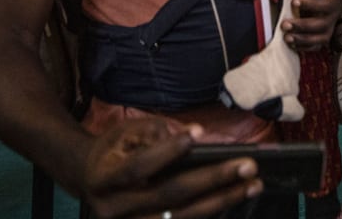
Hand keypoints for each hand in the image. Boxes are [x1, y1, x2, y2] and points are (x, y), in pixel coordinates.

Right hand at [78, 118, 261, 218]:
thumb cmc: (114, 150)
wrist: (89, 179)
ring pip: (180, 217)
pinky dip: (209, 213)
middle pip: (169, 196)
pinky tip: (233, 199)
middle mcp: (113, 209)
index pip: (137, 167)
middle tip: (248, 165)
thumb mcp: (127, 131)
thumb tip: (196, 137)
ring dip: (221, 201)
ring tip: (252, 185)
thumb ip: (157, 132)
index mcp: (104, 178)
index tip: (197, 135)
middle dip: (212, 179)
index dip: (166, 152)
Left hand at [281, 0, 341, 50]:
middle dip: (302, 26)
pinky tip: (291, 45)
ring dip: (302, 40)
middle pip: (321, 25)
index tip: (294, 1)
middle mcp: (335, 16)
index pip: (326, 5)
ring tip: (286, 38)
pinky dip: (304, 48)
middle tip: (284, 25)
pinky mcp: (324, 36)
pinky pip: (316, 47)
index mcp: (336, 0)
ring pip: (319, 39)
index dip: (311, 5)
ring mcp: (330, 28)